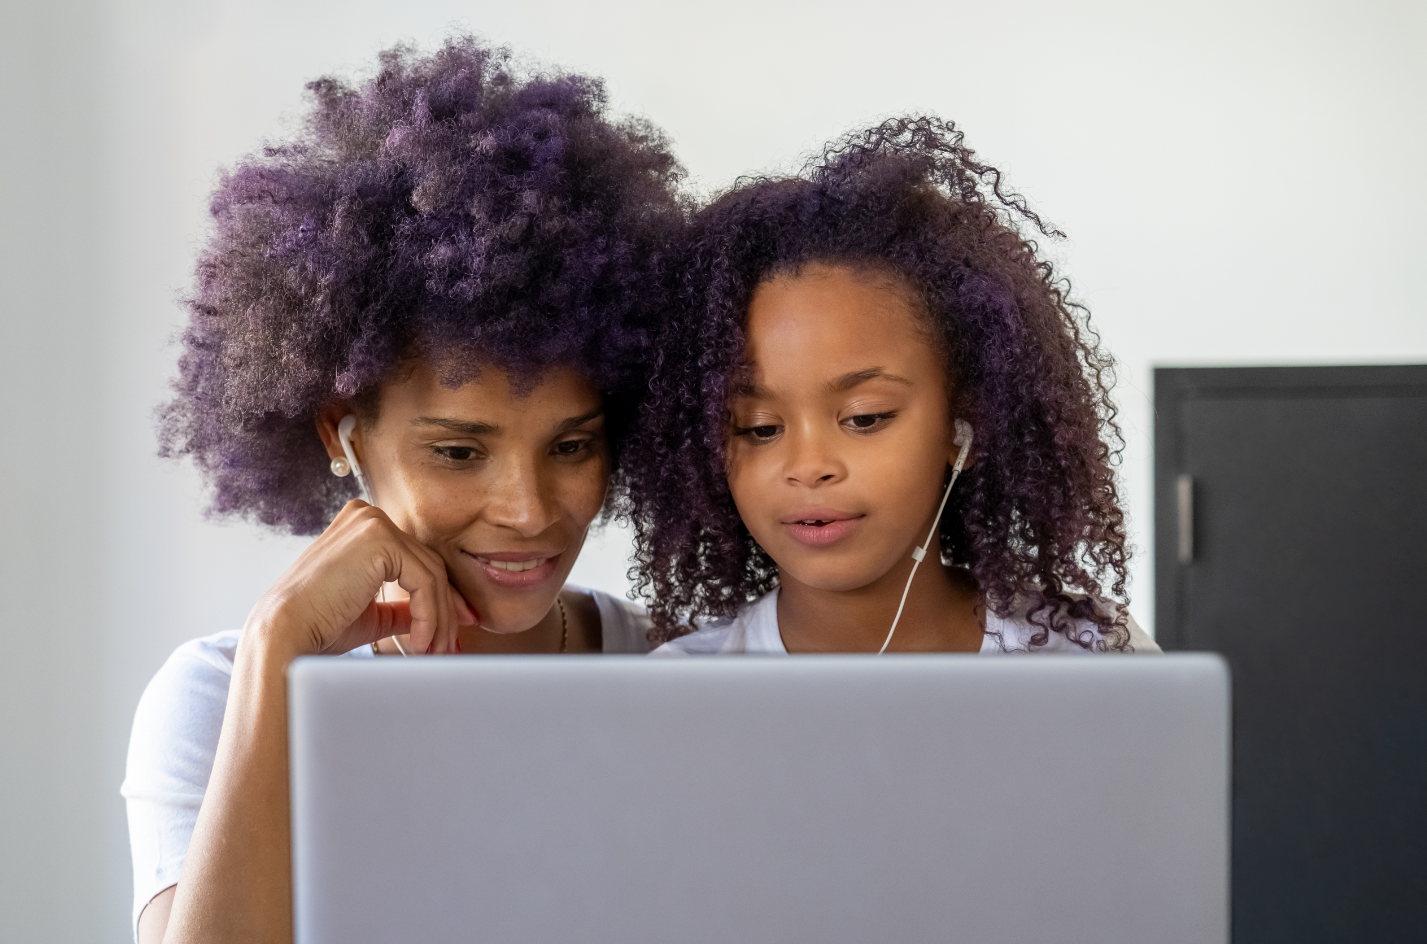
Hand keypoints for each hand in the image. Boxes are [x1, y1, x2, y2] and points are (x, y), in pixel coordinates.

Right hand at [244, 500, 476, 658]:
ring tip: (434, 650)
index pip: (416, 560)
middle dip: (445, 610)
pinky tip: (420, 642)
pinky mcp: (380, 539)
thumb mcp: (372, 612)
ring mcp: (373, 523)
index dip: (439, 597)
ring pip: (432, 574)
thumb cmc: (318, 625)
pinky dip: (429, 615)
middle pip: (428, 564)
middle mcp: (367, 515)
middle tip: (449, 646)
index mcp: (362, 527)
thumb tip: (437, 615)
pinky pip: (424, 581)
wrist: (286, 632)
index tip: (452, 629)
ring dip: (439, 618)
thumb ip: (402, 607)